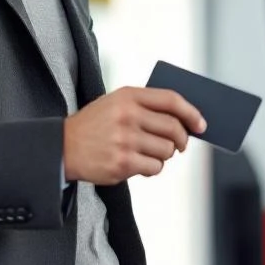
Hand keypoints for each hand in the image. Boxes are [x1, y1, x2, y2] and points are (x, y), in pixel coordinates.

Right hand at [62, 87, 206, 185]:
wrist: (63, 147)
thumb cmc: (94, 125)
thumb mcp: (115, 103)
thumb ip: (145, 106)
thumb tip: (183, 120)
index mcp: (128, 96)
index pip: (171, 100)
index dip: (191, 112)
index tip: (201, 123)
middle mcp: (128, 116)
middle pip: (173, 128)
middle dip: (182, 139)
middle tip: (180, 144)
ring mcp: (126, 140)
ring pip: (167, 150)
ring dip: (164, 155)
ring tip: (149, 153)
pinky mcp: (123, 163)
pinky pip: (155, 168)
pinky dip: (153, 168)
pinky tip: (139, 164)